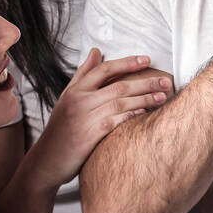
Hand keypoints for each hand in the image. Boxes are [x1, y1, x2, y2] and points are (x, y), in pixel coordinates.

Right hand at [28, 48, 172, 188]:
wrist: (46, 161)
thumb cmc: (60, 129)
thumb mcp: (67, 98)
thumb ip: (82, 74)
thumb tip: (95, 51)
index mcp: (75, 90)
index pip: (104, 69)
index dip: (127, 63)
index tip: (147, 60)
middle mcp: (80, 101)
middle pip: (119, 85)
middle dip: (145, 82)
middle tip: (166, 80)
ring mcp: (85, 118)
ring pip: (121, 102)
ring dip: (145, 99)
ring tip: (163, 97)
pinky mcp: (90, 136)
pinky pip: (116, 121)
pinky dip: (132, 115)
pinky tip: (146, 113)